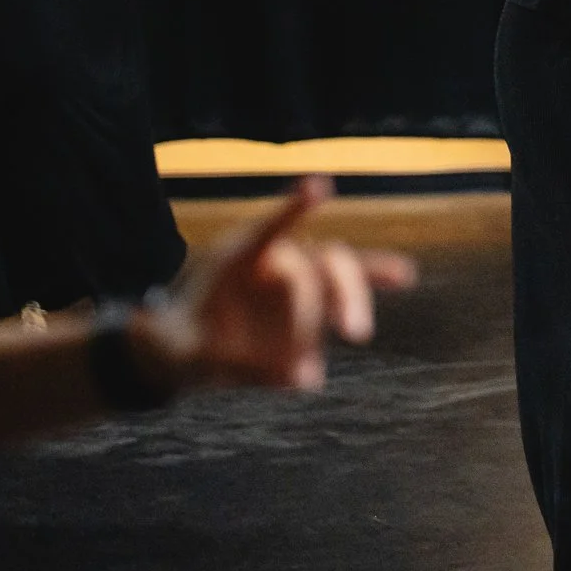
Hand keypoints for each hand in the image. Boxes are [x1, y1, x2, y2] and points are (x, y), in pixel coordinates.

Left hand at [131, 178, 416, 392]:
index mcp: (238, 261)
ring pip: (338, 280)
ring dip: (351, 305)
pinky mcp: (310, 310)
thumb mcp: (187, 357)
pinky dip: (358, 304)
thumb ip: (232, 365)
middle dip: (341, 292)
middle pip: (321, 262)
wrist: (183, 355)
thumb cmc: (177, 346)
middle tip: (355, 334)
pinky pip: (343, 301)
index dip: (294, 211)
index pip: (270, 231)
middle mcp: (275, 264)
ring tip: (351, 338)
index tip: (319, 188)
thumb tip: (295, 381)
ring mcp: (295, 286)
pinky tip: (393, 286)